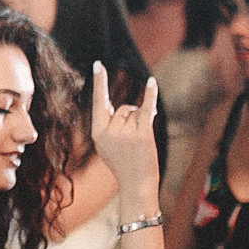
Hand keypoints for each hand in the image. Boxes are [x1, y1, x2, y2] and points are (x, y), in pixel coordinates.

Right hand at [91, 62, 159, 196]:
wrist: (136, 184)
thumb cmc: (123, 165)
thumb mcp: (107, 146)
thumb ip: (111, 126)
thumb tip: (131, 108)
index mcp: (97, 133)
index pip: (99, 102)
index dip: (99, 82)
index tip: (99, 64)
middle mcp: (110, 131)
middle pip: (122, 108)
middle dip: (130, 119)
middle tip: (131, 141)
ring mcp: (125, 133)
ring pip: (134, 112)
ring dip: (140, 122)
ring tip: (138, 143)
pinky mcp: (142, 135)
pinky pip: (145, 110)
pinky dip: (150, 96)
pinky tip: (152, 83)